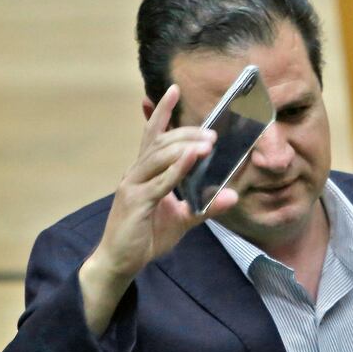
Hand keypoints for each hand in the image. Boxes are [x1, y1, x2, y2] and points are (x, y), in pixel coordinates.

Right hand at [79, 85, 237, 333]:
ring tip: (208, 142)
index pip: (152, 135)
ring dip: (184, 147)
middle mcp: (135, 173)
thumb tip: (232, 195)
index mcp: (144, 172)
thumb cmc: (146, 237)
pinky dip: (177, 170)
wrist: (120, 262)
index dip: (162, 111)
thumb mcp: (182, 220)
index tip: (174, 89)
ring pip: (159, 158)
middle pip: (161, 143)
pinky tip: (192, 160)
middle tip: (213, 131)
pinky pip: (159, 183)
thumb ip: (205, 207)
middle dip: (186, 133)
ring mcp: (133, 186)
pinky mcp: (135, 202)